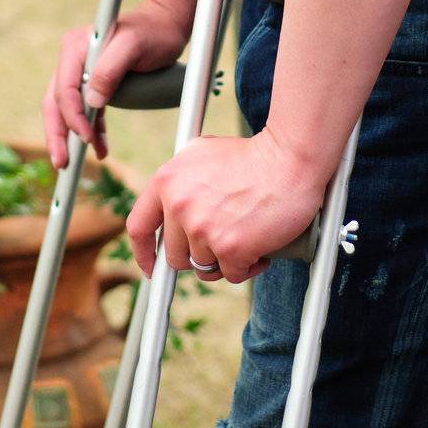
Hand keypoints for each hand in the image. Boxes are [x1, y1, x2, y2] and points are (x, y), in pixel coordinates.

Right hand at [42, 0, 188, 168]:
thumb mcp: (134, 46)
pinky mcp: (95, 80)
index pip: (65, 88)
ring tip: (71, 163)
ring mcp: (82, 69)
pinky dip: (90, 128)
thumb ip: (110, 69)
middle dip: (57, 133)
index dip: (71, 116)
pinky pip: (86, 109)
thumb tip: (91, 100)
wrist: (166, 25)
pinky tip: (99, 146)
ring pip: (66, 108)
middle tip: (60, 162)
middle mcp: (73, 58)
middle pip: (56, 100)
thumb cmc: (153, 32)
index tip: (84, 137)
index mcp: (75, 47)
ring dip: (69, 136)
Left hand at [126, 131, 326, 284]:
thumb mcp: (202, 153)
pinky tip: (261, 247)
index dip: (143, 252)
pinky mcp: (228, 248)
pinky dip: (248, 267)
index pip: (138, 226)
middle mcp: (178, 205)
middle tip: (224, 240)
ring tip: (247, 237)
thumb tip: (170, 210)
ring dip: (226, 260)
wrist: (290, 159)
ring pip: (205, 267)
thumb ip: (180, 182)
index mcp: (167, 180)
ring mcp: (201, 228)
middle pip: (176, 256)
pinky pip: (232, 274)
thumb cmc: (253, 154)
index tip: (152, 267)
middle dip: (199, 254)